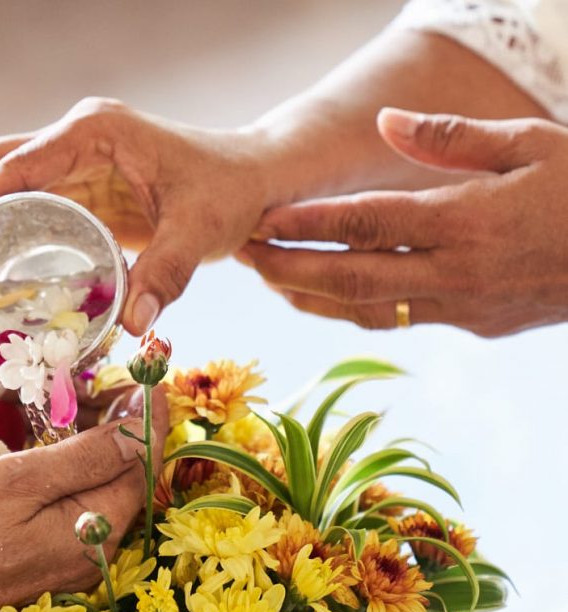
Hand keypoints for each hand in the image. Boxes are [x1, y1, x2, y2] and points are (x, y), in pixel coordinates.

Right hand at [0, 97, 272, 334]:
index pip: (14, 166)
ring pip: (0, 180)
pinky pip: (25, 202)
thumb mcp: (201, 230)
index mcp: (93, 131)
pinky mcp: (80, 184)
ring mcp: (74, 158)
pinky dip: (1, 230)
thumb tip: (133, 326)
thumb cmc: (230, 190)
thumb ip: (167, 273)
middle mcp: (75, 137)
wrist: (255, 177)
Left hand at [0, 326, 135, 546]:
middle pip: (13, 406)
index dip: (41, 365)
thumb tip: (18, 324)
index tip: (80, 368)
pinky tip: (40, 475)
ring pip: (4, 446)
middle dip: (49, 407)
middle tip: (94, 412)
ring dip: (36, 443)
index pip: (4, 362)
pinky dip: (8, 478)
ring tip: (79, 443)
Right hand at [0, 385, 167, 611]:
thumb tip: (142, 431)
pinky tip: (51, 443)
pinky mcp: (45, 557)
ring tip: (80, 400)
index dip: (148, 418)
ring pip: (99, 489)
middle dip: (124, 427)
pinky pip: (75, 505)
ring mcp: (69, 558)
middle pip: (126, 477)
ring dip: (97, 445)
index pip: (142, 465)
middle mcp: (93, 551)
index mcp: (94, 531)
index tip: (148, 377)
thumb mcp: (16, 482)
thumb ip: (84, 458)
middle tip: (109, 379)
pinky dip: (72, 469)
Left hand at [238, 108, 567, 336]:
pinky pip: (401, 319)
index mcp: (468, 219)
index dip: (309, 224)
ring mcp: (465, 305)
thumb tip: (385, 124)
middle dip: (289, 268)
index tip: (262, 219)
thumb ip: (453, 137)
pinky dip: (356, 310)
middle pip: (352, 277)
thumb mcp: (533, 142)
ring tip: (270, 277)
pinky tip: (327, 297)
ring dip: (312, 296)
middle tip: (241, 255)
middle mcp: (458, 271)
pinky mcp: (475, 325)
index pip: (368, 224)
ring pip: (369, 309)